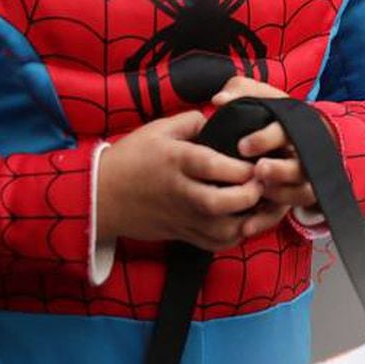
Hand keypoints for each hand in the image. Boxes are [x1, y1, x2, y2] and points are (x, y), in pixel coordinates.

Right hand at [97, 111, 271, 251]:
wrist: (103, 194)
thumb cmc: (132, 157)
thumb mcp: (157, 129)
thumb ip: (191, 121)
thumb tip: (218, 120)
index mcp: (176, 161)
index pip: (213, 165)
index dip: (241, 166)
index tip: (258, 159)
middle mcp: (181, 192)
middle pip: (220, 202)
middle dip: (248, 194)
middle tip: (261, 182)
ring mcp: (182, 217)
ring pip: (221, 229)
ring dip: (247, 218)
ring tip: (259, 202)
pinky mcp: (182, 234)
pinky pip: (214, 244)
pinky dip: (234, 236)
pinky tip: (242, 220)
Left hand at [212, 77, 318, 211]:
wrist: (293, 136)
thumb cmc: (270, 114)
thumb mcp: (257, 96)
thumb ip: (239, 91)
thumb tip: (219, 100)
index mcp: (294, 125)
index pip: (286, 130)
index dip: (265, 139)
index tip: (243, 146)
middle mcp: (305, 152)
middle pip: (301, 165)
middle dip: (280, 170)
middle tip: (259, 171)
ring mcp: (305, 176)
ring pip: (302, 191)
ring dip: (280, 194)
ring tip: (257, 195)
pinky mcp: (297, 196)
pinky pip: (290, 212)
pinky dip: (269, 219)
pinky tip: (247, 224)